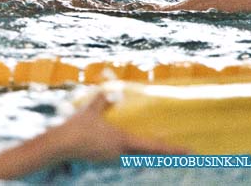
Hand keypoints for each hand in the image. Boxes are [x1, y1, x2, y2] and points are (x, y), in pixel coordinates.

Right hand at [51, 94, 186, 160]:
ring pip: (132, 156)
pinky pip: (119, 155)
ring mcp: (110, 159)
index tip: (190, 150)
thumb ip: (103, 100)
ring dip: (141, 151)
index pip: (153, 146)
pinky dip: (126, 150)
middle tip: (176, 148)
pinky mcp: (100, 160)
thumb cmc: (77, 128)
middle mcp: (120, 153)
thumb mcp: (91, 110)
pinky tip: (119, 144)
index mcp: (122, 141)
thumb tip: (111, 89)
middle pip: (145, 154)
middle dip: (159, 151)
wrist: (60, 147)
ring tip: (150, 144)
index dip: (173, 148)